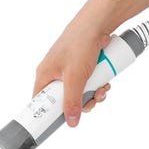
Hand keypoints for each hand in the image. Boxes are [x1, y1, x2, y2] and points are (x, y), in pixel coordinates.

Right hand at [33, 0, 112, 126]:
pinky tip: (106, 81)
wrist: (98, 25)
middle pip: (66, 101)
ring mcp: (70, 71)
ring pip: (81, 93)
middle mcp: (56, 74)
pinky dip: (99, 85)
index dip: (52, 113)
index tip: (66, 120)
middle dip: (84, 102)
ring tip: (103, 87)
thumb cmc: (80, 44)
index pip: (42, 102)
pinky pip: (90, 84)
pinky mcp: (83, 68)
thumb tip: (71, 122)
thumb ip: (72, 101)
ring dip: (95, 94)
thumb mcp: (76, 78)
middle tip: (93, 98)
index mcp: (45, 75)